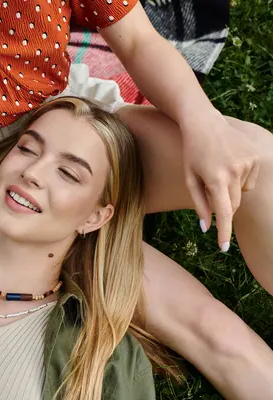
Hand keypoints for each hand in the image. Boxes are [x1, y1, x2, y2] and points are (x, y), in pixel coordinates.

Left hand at [181, 115, 259, 250]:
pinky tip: (229, 162)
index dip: (224, 231)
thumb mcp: (189, 178)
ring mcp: (248, 163)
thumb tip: (206, 227)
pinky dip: (240, 178)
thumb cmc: (192, 153)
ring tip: (217, 168)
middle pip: (233, 204)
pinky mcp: (255, 157)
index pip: (224, 212)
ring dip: (231, 189)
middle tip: (211, 190)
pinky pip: (249, 181)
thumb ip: (199, 203)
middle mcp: (235, 171)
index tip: (224, 248)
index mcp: (216, 178)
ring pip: (242, 193)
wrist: (204, 123)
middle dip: (224, 206)